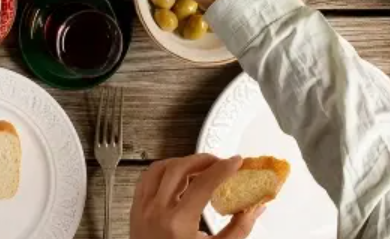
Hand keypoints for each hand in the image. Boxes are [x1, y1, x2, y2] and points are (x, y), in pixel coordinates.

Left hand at [131, 154, 263, 238]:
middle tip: (218, 163)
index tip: (235, 162)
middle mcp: (156, 212)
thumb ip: (238, 230)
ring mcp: (142, 210)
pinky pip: (146, 179)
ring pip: (159, 168)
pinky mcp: (135, 211)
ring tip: (198, 168)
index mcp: (177, 223)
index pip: (203, 184)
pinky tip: (175, 176)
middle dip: (202, 160)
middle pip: (179, 169)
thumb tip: (254, 208)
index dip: (222, 169)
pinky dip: (163, 171)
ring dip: (181, 162)